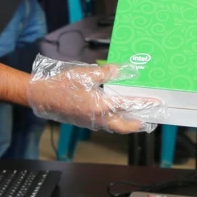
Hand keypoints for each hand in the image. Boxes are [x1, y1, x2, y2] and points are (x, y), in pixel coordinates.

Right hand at [27, 55, 161, 133]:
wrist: (40, 95)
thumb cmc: (61, 84)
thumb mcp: (86, 73)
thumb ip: (106, 72)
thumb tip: (120, 70)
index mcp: (100, 105)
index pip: (127, 106)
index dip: (143, 104)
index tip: (155, 103)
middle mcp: (97, 118)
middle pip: (123, 126)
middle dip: (138, 124)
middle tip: (149, 120)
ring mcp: (90, 121)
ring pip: (113, 126)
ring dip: (126, 124)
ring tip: (136, 118)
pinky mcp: (83, 121)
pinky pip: (103, 124)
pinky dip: (114, 120)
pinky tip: (115, 113)